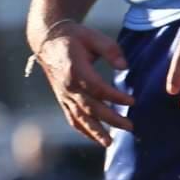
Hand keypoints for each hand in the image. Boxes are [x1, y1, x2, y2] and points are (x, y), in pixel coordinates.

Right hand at [32, 20, 133, 145]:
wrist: (47, 40)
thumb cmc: (74, 37)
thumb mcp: (93, 36)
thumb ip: (110, 50)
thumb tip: (124, 67)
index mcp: (75, 70)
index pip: (98, 88)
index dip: (115, 97)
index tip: (132, 101)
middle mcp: (67, 86)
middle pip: (90, 107)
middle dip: (111, 119)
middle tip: (130, 126)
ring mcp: (63, 94)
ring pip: (79, 117)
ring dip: (95, 132)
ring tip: (110, 143)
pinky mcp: (62, 98)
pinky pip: (71, 117)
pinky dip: (82, 130)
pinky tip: (95, 139)